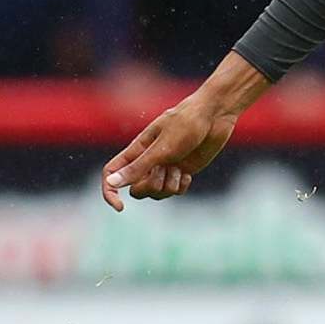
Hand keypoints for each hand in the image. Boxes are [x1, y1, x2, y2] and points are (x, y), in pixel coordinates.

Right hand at [100, 92, 239, 210]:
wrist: (214, 116)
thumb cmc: (186, 125)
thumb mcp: (161, 148)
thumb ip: (138, 167)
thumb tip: (111, 183)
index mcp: (136, 150)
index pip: (111, 173)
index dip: (110, 192)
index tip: (121, 207)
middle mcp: (148, 161)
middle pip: (137, 189)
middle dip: (150, 187)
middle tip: (163, 170)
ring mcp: (166, 167)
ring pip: (156, 193)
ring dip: (168, 186)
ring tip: (178, 167)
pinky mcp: (182, 171)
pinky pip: (175, 191)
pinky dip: (181, 186)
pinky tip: (188, 173)